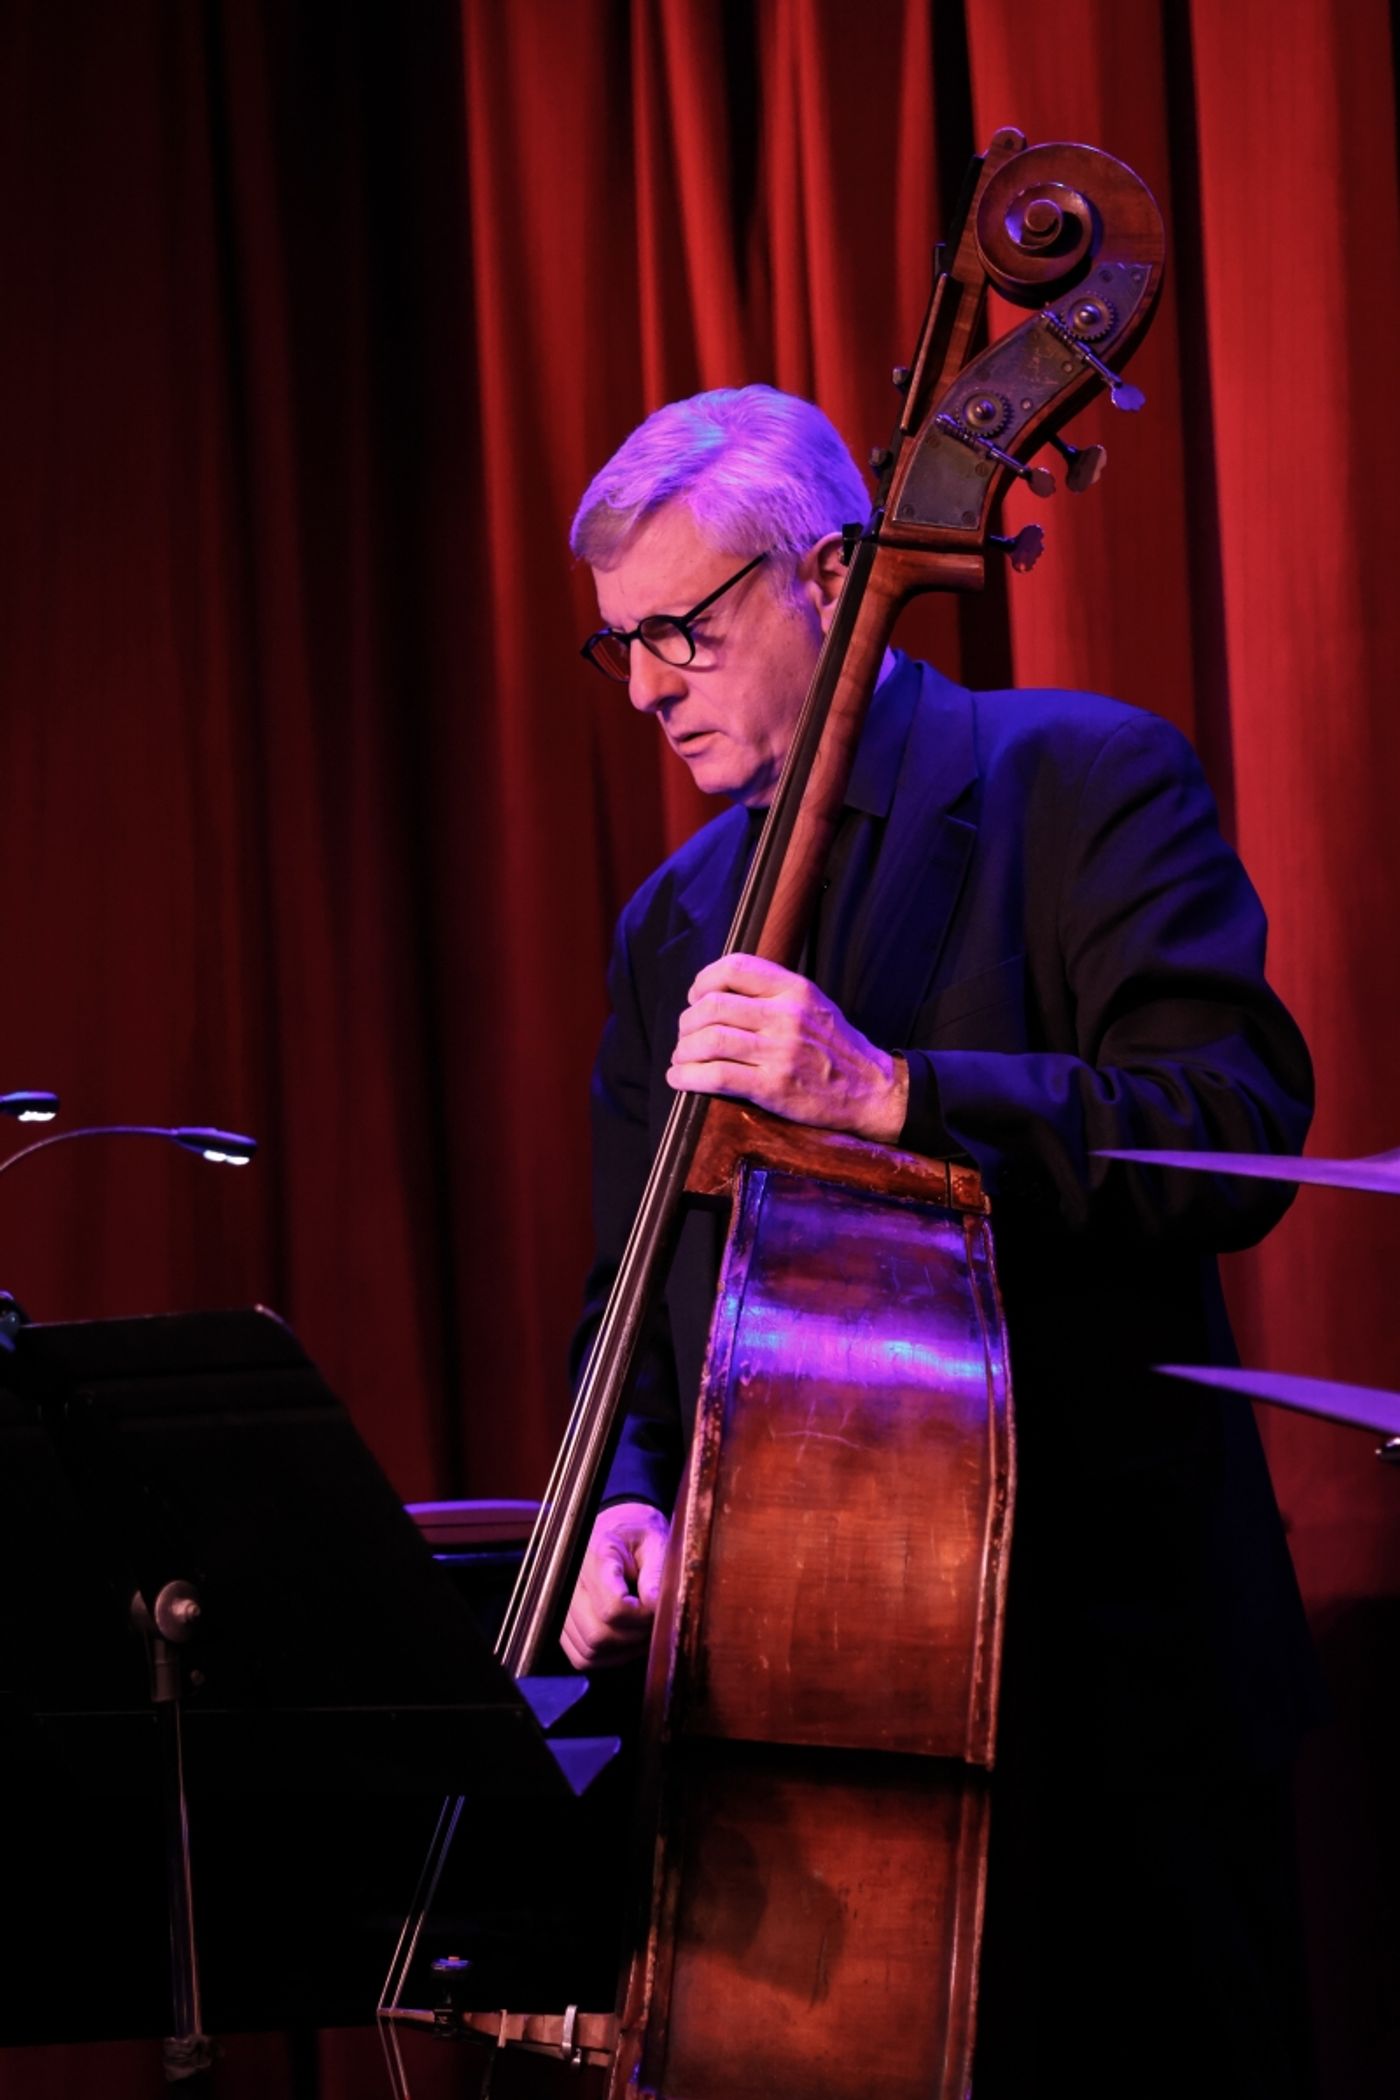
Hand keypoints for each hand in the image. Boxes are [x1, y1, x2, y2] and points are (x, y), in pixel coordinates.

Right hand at [561, 1501, 670, 1668]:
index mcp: (596, 1555)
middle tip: (653, 1618)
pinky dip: (608, 1656)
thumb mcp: (656, 1541)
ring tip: (641, 1625)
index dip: (642, 1615)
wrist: (616, 1530)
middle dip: (635, 1635)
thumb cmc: (638, 1537)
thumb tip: (654, 1604)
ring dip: (624, 1648)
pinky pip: (582, 1657)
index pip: (614, 1607)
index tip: (656, 1605)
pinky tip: (626, 1636)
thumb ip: (656, 1572)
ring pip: (591, 1649)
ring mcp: (563, 1604)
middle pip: (600, 1634)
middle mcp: (571, 1580)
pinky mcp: (563, 1625)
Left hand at [668, 953, 908, 1141]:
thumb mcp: (814, 1004)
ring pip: (709, 1040)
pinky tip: (680, 1079)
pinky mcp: (774, 1087)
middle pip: (713, 1007)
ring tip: (681, 1059)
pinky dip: (688, 1077)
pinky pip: (716, 1076)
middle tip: (686, 1037)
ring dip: (683, 1051)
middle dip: (687, 1023)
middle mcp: (787, 1016)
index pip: (735, 967)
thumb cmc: (836, 1048)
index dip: (703, 981)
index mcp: (796, 989)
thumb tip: (720, 988)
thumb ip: (774, 991)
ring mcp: (780, 1052)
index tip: (695, 997)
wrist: (872, 1091)